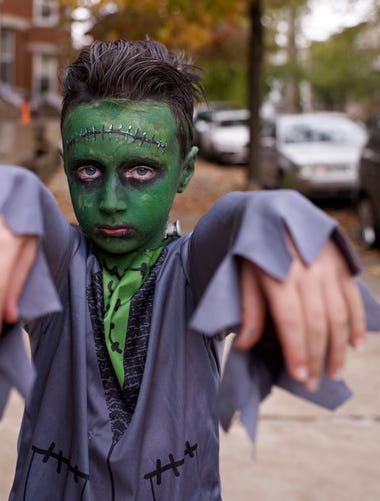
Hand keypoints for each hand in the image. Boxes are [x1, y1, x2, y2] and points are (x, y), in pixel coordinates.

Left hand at [235, 238, 365, 390]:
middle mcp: (306, 272)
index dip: (297, 352)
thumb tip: (246, 346)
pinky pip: (352, 296)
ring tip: (336, 371)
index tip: (300, 377)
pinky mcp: (340, 262)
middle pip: (317, 323)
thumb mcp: (243, 274)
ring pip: (338, 314)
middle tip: (314, 382)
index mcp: (279, 276)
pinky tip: (357, 343)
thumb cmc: (253, 247)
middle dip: (316, 356)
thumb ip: (249, 310)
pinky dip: (356, 321)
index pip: (292, 323)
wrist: (273, 209)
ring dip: (339, 346)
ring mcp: (327, 266)